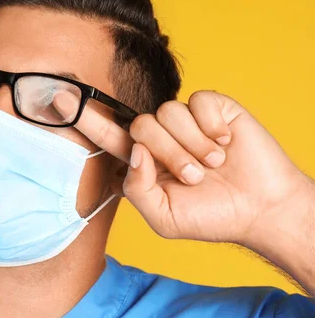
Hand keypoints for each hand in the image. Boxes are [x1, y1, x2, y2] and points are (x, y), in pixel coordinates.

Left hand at [56, 90, 309, 244]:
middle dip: (168, 154)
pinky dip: (211, 127)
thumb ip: (137, 188)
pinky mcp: (213, 108)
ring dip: (192, 145)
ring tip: (213, 164)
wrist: (261, 210)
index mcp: (143, 161)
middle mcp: (160, 137)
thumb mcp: (163, 217)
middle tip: (193, 176)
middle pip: (140, 125)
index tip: (57, 100)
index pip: (108, 136)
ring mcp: (186, 121)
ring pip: (167, 112)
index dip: (83, 118)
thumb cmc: (210, 216)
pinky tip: (226, 142)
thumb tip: (134, 151)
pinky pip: (198, 101)